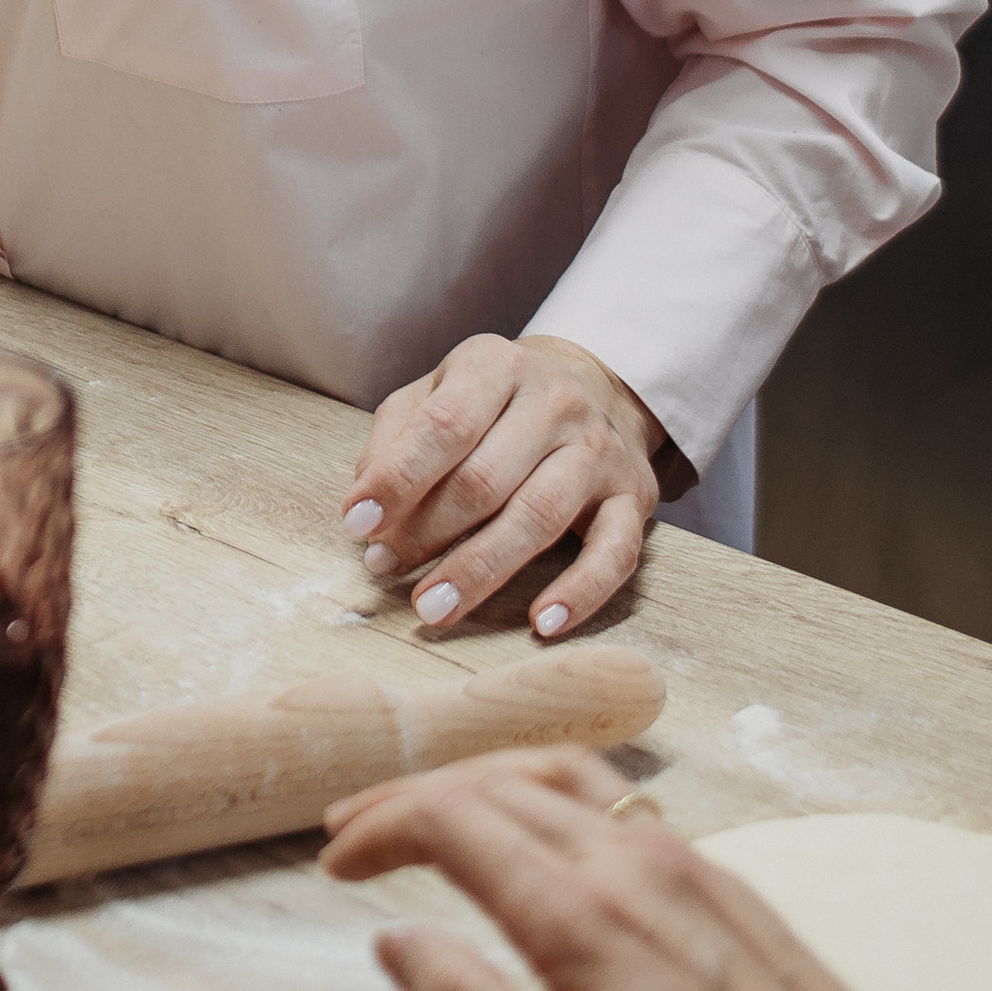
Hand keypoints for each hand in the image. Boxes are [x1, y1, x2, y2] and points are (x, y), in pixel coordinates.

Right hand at [320, 745, 905, 990]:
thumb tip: (394, 940)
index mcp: (583, 912)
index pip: (454, 820)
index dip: (382, 828)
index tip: (335, 863)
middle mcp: (633, 862)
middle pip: (499, 784)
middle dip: (415, 798)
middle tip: (357, 835)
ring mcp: (689, 864)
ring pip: (564, 778)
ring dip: (484, 782)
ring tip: (436, 815)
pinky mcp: (729, 887)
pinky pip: (619, 803)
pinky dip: (549, 797)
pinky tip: (546, 842)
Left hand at [342, 331, 663, 639]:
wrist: (595, 386)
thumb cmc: (493, 403)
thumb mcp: (436, 393)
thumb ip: (395, 438)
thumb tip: (365, 503)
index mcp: (497, 367)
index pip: (443, 425)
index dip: (397, 478)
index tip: (357, 522)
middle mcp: (555, 402)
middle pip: (485, 479)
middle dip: (427, 533)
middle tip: (385, 569)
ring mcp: (599, 450)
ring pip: (538, 518)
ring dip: (480, 570)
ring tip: (433, 606)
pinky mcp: (634, 497)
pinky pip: (614, 554)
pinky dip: (580, 593)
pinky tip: (541, 623)